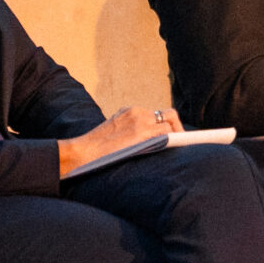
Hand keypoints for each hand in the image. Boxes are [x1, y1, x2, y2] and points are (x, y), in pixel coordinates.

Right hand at [57, 105, 179, 174]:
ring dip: (176, 136)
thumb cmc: (97, 148)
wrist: (84, 150)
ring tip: (179, 147)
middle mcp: (137, 112)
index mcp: (129, 111)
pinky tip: (174, 149)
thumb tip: (151, 142)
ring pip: (169, 124)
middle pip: (168, 114)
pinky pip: (165, 133)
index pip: (155, 114)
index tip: (172, 133)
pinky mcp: (141, 133)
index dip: (165, 124)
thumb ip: (131, 131)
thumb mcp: (115, 132)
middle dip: (177, 127)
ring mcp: (140, 121)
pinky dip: (172, 140)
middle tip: (180, 141)